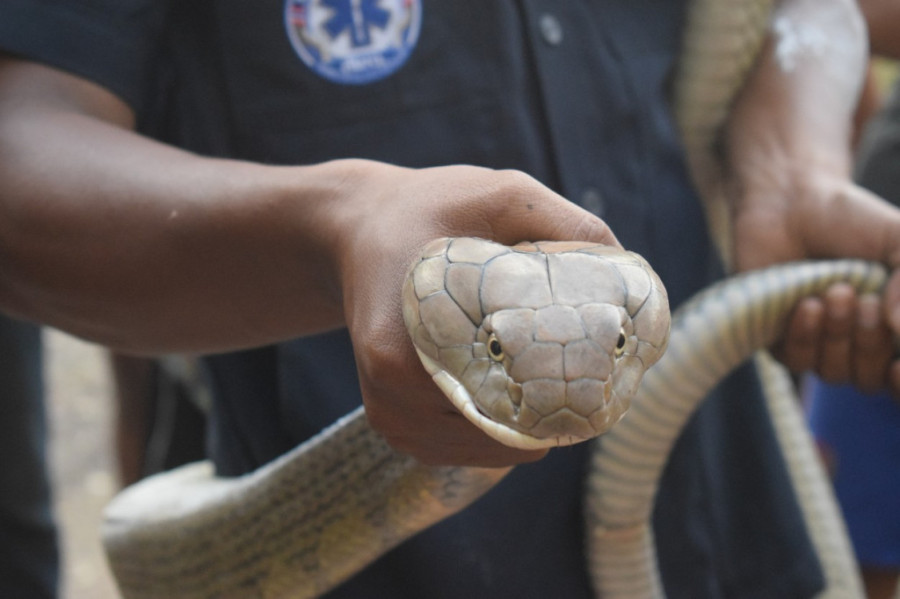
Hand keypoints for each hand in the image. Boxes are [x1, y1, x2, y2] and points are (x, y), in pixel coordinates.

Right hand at [330, 161, 618, 466]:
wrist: (357, 229)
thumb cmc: (429, 209)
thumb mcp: (501, 195)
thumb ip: (566, 225)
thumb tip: (629, 276)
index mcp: (402, 345)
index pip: (500, 403)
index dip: (559, 397)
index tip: (594, 377)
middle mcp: (389, 391)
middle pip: (498, 434)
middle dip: (548, 412)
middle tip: (582, 379)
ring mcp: (389, 414)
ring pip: (484, 450)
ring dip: (524, 427)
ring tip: (549, 384)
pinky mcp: (391, 422)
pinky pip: (461, 449)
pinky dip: (496, 431)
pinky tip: (512, 395)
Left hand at [731, 171, 899, 395]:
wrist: (790, 204)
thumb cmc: (852, 223)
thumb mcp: (899, 242)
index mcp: (893, 328)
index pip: (898, 380)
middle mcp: (858, 345)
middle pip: (870, 380)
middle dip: (871, 344)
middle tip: (864, 299)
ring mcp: (818, 346)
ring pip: (834, 373)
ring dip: (838, 336)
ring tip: (835, 291)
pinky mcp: (779, 340)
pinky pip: (795, 361)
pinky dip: (804, 335)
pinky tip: (807, 304)